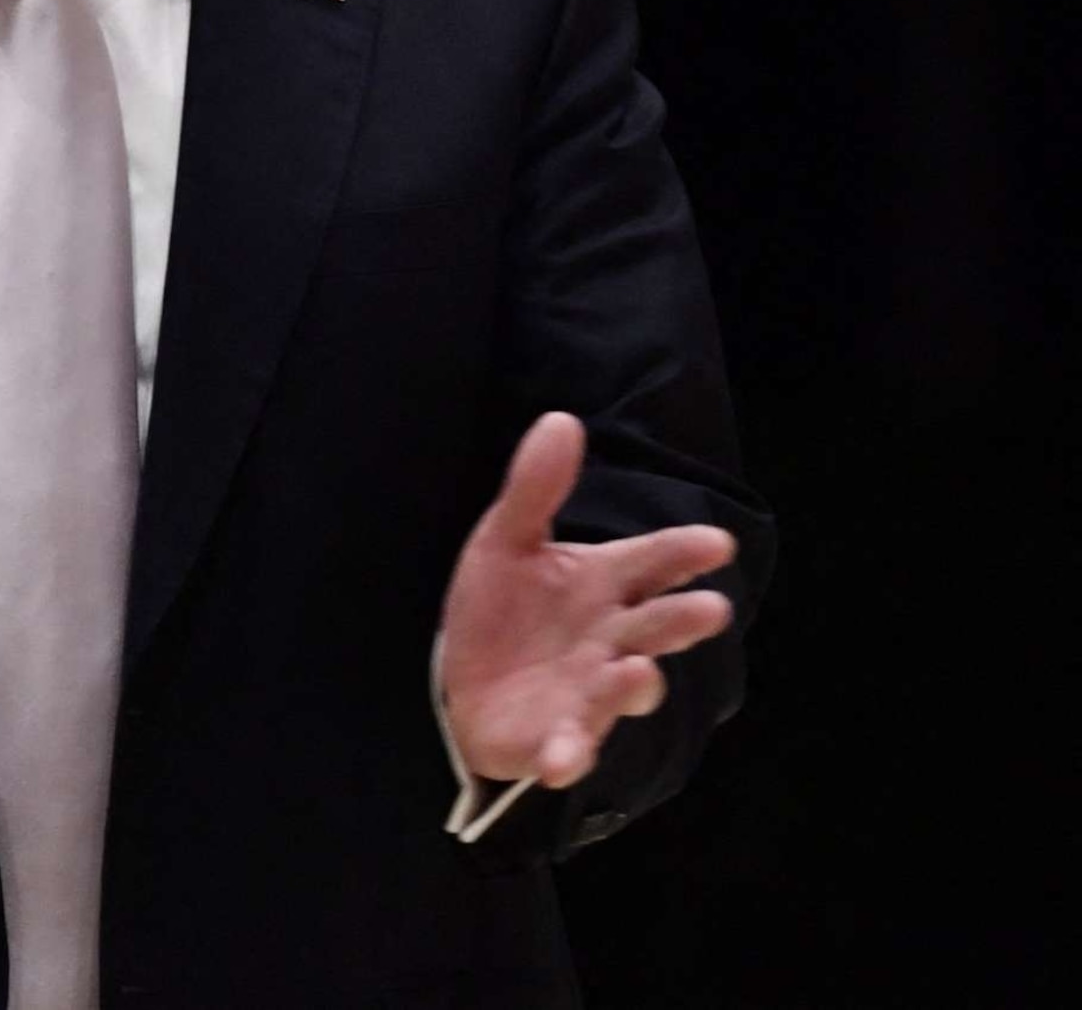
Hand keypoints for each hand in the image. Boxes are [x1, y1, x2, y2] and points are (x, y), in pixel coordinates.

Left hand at [439, 411, 737, 787]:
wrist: (461, 678)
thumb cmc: (502, 607)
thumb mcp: (507, 540)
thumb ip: (535, 487)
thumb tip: (562, 418)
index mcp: (605, 583)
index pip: (654, 561)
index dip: (684, 553)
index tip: (716, 544)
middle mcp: (610, 638)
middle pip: (655, 627)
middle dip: (681, 621)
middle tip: (710, 611)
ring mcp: (588, 690)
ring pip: (623, 689)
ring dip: (633, 685)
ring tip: (637, 673)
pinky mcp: (555, 737)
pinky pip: (568, 747)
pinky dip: (570, 754)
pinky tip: (562, 759)